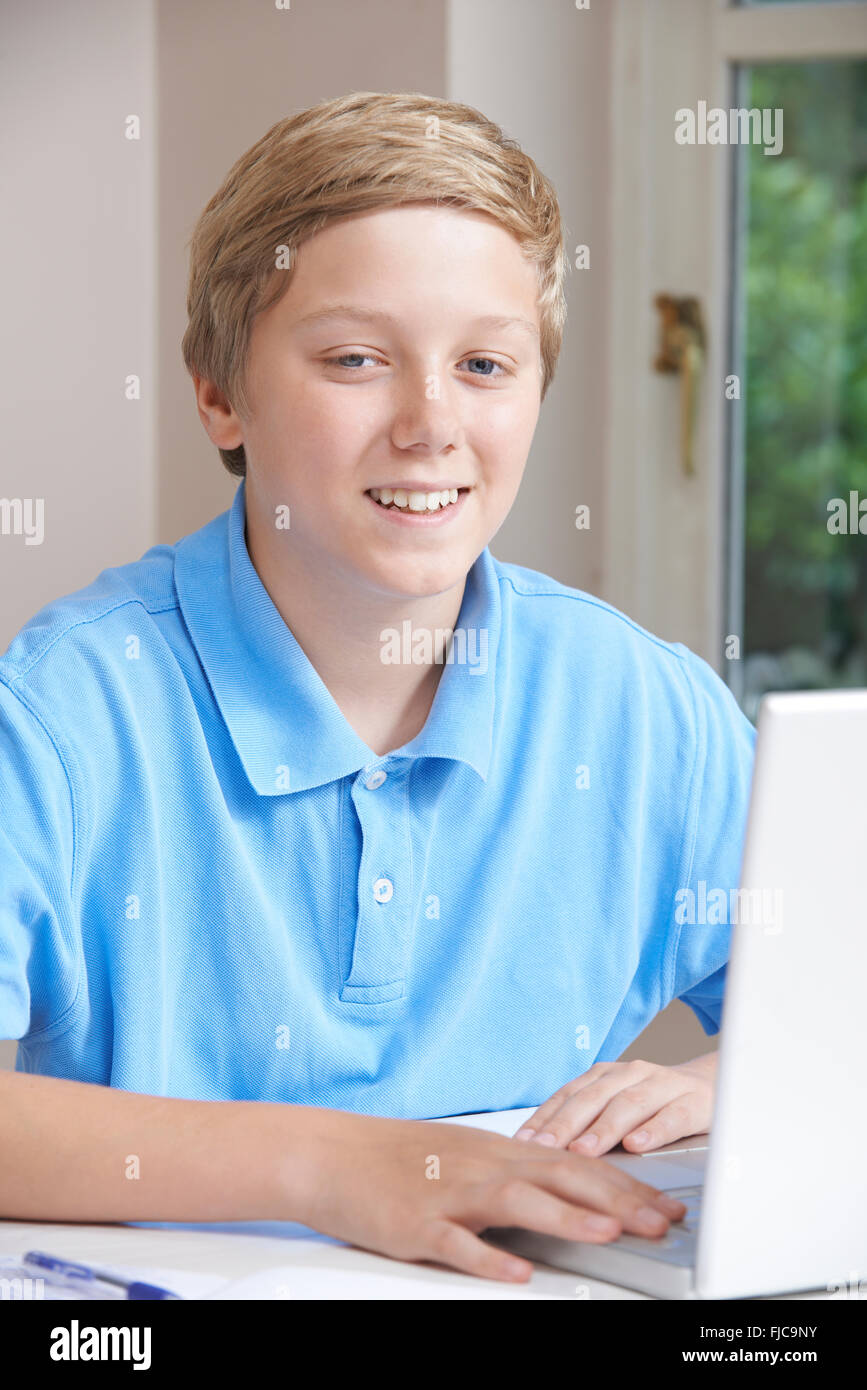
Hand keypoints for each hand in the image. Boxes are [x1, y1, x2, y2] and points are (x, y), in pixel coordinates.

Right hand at [297, 1108, 686, 1282]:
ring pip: (516, 1201)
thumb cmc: (397, 1158)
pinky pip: (456, 1243)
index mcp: (497, 1151)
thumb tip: (568, 1192)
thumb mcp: (466, 1156)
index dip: (624, 1185)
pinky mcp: (415, 1224)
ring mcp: (449, 1194)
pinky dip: (488, 1256)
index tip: (664, 1203)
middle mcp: (481, 1166)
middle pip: (559, 1178)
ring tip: (609, 1233)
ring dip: (566, 1217)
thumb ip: (515, 1173)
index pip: (574, 1164)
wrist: (330, 1153)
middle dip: (616, 1201)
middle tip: (661, 1221)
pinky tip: (516, 1271)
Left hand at [511, 1055, 716, 1155]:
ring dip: (604, 1128)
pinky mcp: (694, 1102)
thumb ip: (586, 1121)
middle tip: (546, 1149)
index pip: (568, 1094)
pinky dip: (653, 1130)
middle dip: (566, 1125)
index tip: (523, 1142)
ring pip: (629, 1104)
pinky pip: (672, 1116)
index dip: (545, 1118)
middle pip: (593, 1098)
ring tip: (584, 1150)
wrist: (713, 1086)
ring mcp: (663, 1085)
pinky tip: (638, 1145)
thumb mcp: (616, 1106)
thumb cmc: (655, 1103)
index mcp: (607, 1074)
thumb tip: (540, 1149)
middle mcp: (631, 1073)